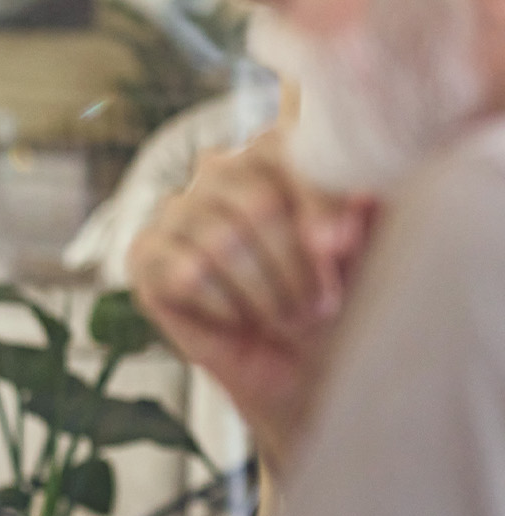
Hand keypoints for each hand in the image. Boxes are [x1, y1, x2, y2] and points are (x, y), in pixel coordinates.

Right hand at [127, 131, 378, 470]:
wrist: (301, 368)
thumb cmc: (336, 302)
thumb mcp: (369, 254)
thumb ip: (367, 214)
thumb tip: (359, 200)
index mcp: (275, 154)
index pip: (285, 147)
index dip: (317, 199)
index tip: (342, 246)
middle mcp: (220, 171)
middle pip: (257, 203)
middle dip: (295, 265)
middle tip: (319, 305)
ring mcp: (177, 211)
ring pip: (222, 242)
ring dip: (264, 294)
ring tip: (286, 318)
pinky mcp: (146, 253)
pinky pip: (186, 274)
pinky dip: (224, 306)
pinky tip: (238, 318)